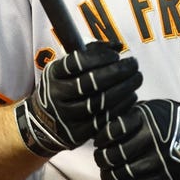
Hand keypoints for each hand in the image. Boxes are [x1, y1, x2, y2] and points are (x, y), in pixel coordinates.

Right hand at [15, 41, 141, 157]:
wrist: (42, 123)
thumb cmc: (63, 86)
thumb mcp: (68, 68)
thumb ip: (92, 52)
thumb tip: (119, 45)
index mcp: (53, 74)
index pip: (77, 62)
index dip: (100, 57)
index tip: (117, 55)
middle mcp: (56, 95)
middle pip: (92, 83)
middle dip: (118, 72)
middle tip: (134, 64)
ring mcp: (65, 116)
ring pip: (100, 102)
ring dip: (124, 89)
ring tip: (137, 78)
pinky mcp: (76, 134)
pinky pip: (104, 120)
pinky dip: (121, 107)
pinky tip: (131, 96)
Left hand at [93, 99, 179, 179]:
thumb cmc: (174, 119)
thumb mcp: (152, 108)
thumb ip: (130, 116)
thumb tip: (104, 128)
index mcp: (146, 119)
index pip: (112, 131)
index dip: (101, 139)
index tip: (99, 142)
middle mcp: (151, 140)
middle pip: (114, 156)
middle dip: (102, 160)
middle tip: (101, 160)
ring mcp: (158, 161)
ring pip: (122, 175)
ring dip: (109, 177)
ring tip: (107, 174)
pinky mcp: (164, 178)